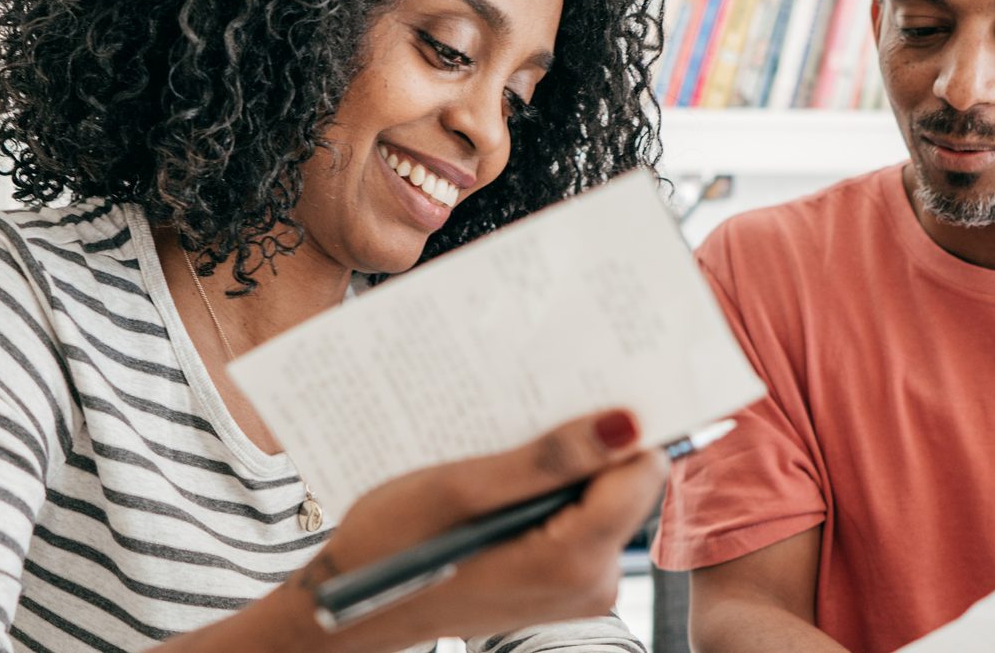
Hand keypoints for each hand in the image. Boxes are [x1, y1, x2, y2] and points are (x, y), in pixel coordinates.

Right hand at [289, 409, 665, 649]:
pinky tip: (503, 478)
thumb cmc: (391, 548)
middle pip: (623, 485)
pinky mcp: (560, 584)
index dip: (620, 425)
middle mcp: (590, 583)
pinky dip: (548, 494)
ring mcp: (577, 589)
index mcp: (572, 561)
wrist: (353, 607)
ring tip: (507, 447)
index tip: (588, 387)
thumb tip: (626, 425)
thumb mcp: (461, 490)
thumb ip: (548, 460)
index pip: (641, 470)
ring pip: (597, 500)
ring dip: (560, 468)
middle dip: (585, 445)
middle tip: (534, 411)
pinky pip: (575, 522)